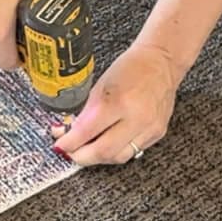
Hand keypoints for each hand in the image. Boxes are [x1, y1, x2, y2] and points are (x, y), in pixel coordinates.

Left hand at [50, 42, 180, 166]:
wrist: (161, 62)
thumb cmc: (130, 68)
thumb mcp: (100, 85)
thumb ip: (86, 112)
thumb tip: (69, 132)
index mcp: (118, 101)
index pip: (87, 132)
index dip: (69, 143)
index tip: (60, 145)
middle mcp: (136, 118)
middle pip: (103, 152)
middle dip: (81, 157)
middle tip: (69, 153)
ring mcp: (149, 128)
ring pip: (118, 157)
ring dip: (98, 158)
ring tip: (86, 151)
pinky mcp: (157, 133)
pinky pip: (132, 151)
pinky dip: (116, 151)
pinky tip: (107, 145)